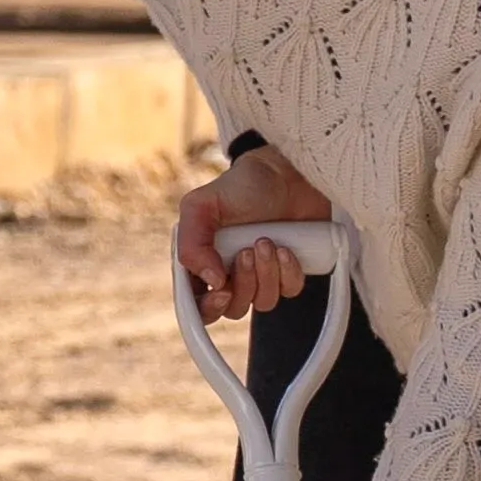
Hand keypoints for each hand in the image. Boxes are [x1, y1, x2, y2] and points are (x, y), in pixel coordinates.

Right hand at [175, 146, 334, 321]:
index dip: (207, 308)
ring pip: (263, 302)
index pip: (197, 304)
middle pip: (232, 308)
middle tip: (247, 251)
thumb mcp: (202, 205)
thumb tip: (211, 280)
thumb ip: (191, 243)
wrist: (287, 172)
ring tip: (267, 241)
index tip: (222, 290)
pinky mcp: (288, 272)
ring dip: (266, 274)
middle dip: (243, 284)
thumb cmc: (242, 186)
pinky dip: (289, 272)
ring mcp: (261, 275)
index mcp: (202, 261)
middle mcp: (230, 273)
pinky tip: (286, 247)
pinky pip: (289, 291)